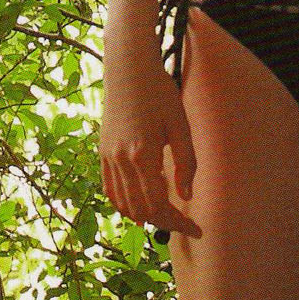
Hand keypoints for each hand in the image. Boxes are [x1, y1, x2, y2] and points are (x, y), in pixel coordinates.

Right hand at [100, 41, 201, 242]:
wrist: (128, 69)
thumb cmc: (159, 93)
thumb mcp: (181, 126)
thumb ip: (186, 164)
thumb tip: (186, 197)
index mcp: (144, 155)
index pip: (160, 204)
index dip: (178, 223)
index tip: (196, 229)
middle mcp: (121, 161)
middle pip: (141, 209)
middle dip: (165, 223)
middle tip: (186, 225)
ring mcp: (108, 158)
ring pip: (122, 204)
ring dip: (144, 217)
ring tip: (167, 218)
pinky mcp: (102, 152)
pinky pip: (110, 190)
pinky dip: (124, 205)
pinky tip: (140, 206)